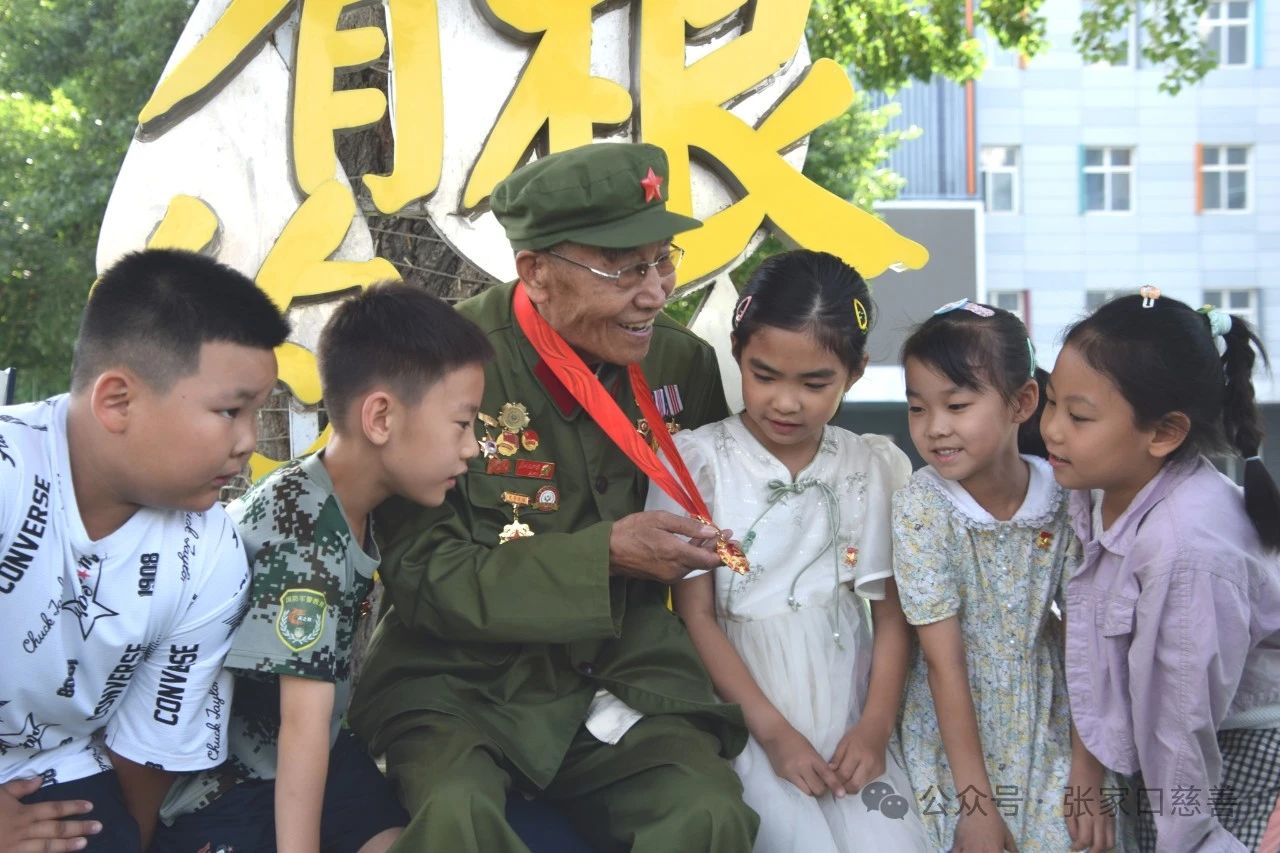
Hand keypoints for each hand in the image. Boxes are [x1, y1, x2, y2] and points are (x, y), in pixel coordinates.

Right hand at [0, 777, 99, 851]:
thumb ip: (19, 787)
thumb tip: (40, 780)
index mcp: (24, 813)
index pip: (53, 809)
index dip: (72, 807)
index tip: (90, 806)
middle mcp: (24, 830)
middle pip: (55, 828)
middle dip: (78, 827)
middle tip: (98, 827)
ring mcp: (17, 847)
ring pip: (46, 846)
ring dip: (66, 845)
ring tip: (84, 843)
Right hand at [608, 511, 722, 583]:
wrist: (608, 552)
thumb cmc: (632, 530)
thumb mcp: (660, 520)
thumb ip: (688, 527)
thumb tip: (712, 531)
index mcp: (677, 554)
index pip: (710, 559)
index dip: (725, 552)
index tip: (734, 541)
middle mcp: (676, 570)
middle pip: (705, 562)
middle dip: (718, 548)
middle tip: (730, 535)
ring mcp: (670, 575)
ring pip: (695, 564)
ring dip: (706, 551)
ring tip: (716, 536)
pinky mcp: (664, 577)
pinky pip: (684, 566)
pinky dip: (693, 555)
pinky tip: (696, 543)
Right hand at [758, 721, 845, 797]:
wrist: (775, 735)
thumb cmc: (796, 740)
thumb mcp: (811, 750)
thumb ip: (819, 765)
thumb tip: (829, 781)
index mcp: (811, 757)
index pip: (826, 774)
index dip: (835, 785)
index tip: (842, 794)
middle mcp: (801, 766)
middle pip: (817, 788)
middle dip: (821, 789)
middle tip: (820, 784)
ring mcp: (790, 773)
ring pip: (806, 792)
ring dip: (810, 790)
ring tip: (809, 782)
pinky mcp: (782, 777)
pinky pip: (795, 789)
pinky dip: (800, 786)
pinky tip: (799, 779)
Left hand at [828, 720, 886, 792]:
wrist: (877, 730)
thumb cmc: (857, 735)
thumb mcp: (843, 743)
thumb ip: (836, 758)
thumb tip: (829, 772)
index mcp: (857, 754)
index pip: (844, 774)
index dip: (835, 781)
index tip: (828, 783)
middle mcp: (869, 764)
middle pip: (854, 785)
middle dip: (843, 788)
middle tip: (835, 786)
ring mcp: (876, 769)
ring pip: (861, 786)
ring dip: (850, 786)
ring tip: (843, 781)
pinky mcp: (881, 772)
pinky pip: (867, 782)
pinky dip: (858, 782)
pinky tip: (854, 776)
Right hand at [953, 809, 1018, 852]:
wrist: (977, 807)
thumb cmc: (994, 821)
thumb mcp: (1007, 835)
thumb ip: (1013, 849)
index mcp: (994, 852)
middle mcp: (981, 852)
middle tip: (983, 851)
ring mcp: (968, 849)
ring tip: (973, 851)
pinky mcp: (957, 845)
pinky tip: (962, 852)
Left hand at [1065, 755, 1113, 851]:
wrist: (1088, 778)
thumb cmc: (1074, 792)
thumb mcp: (1067, 808)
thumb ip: (1071, 827)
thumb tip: (1075, 841)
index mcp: (1087, 817)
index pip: (1085, 840)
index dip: (1078, 847)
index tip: (1073, 848)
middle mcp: (1100, 820)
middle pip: (1100, 845)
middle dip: (1092, 852)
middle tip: (1084, 852)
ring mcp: (1109, 819)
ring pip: (1110, 843)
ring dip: (1102, 849)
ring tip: (1092, 848)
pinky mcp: (1113, 817)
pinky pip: (1113, 835)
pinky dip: (1107, 842)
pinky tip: (1098, 840)